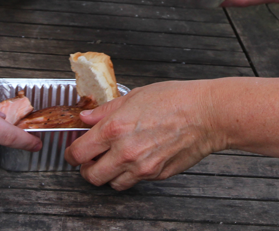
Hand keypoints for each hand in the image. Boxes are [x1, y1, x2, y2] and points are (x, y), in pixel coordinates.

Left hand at [64, 80, 222, 190]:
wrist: (207, 114)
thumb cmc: (175, 99)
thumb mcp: (134, 96)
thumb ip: (106, 110)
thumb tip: (86, 118)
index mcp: (114, 129)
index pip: (78, 153)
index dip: (71, 153)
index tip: (73, 150)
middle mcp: (125, 152)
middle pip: (90, 176)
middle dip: (86, 168)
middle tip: (91, 159)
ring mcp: (141, 167)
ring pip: (111, 183)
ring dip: (108, 174)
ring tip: (113, 160)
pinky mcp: (156, 175)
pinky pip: (134, 181)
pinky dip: (130, 175)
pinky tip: (135, 159)